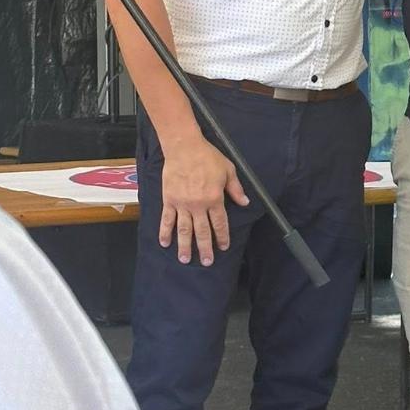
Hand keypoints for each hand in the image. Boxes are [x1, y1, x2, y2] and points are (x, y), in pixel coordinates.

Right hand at [159, 137, 249, 265]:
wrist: (184, 147)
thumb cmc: (208, 157)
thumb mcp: (228, 170)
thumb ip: (235, 189)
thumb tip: (245, 203)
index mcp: (214, 199)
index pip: (219, 223)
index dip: (222, 237)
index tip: (223, 247)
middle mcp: (198, 205)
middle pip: (202, 231)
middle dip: (205, 248)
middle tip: (207, 262)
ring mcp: (182, 204)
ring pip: (184, 229)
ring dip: (185, 246)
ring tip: (185, 260)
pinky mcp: (169, 200)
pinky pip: (166, 219)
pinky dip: (164, 232)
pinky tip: (164, 243)